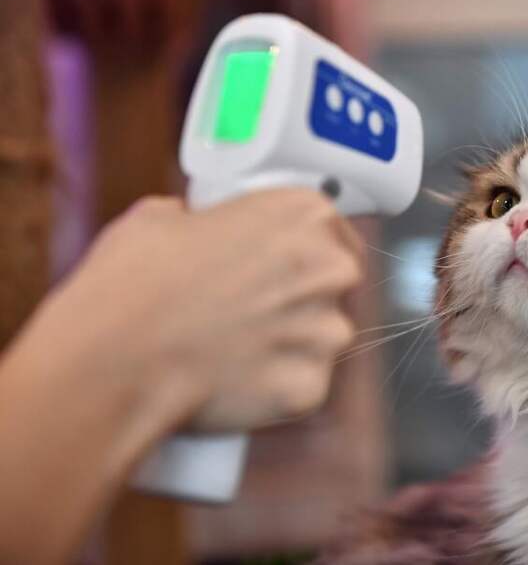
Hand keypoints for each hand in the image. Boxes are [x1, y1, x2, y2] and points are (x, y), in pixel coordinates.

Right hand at [17, 189, 364, 432]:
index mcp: (305, 215)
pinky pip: (303, 386)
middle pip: (334, 285)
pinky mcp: (312, 387)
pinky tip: (236, 382)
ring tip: (236, 349)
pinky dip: (276, 388)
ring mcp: (327, 333)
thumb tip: (194, 226)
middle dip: (301, 298)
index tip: (280, 266)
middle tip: (251, 310)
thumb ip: (203, 219)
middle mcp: (331, 270)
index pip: (330, 232)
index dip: (303, 252)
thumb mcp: (162, 218)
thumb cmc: (135, 284)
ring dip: (291, 344)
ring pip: (322, 339)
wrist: (116, 360)